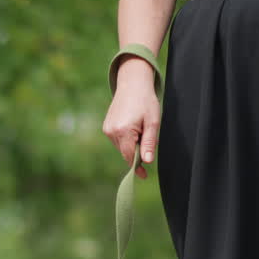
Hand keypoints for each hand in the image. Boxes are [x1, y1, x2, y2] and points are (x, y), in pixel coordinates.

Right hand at [103, 57, 160, 178]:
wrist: (132, 83)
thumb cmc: (146, 101)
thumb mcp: (152, 122)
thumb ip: (149, 142)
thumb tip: (147, 161)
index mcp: (123, 131)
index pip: (129, 156)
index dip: (138, 166)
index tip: (144, 175)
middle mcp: (112, 132)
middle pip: (126, 152)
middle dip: (137, 151)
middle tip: (148, 135)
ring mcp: (107, 129)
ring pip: (122, 147)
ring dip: (132, 144)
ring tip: (140, 127)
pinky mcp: (106, 127)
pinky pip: (118, 140)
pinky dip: (127, 138)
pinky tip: (133, 125)